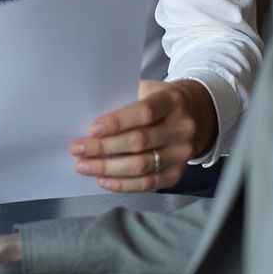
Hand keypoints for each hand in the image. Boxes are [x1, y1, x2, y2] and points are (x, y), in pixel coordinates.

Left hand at [70, 79, 216, 192]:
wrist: (195, 114)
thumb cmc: (158, 100)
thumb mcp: (146, 89)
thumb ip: (123, 99)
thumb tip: (87, 114)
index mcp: (171, 101)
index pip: (145, 112)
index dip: (118, 121)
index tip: (92, 128)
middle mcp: (181, 128)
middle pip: (139, 142)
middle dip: (104, 148)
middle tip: (77, 148)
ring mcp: (181, 153)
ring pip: (142, 166)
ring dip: (108, 168)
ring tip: (83, 166)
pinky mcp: (177, 173)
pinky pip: (148, 183)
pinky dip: (123, 184)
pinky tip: (103, 179)